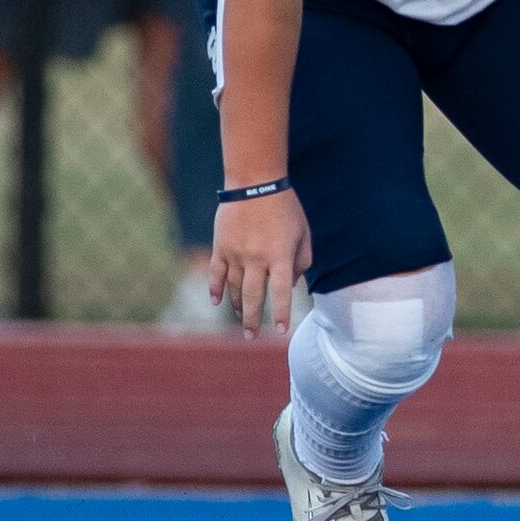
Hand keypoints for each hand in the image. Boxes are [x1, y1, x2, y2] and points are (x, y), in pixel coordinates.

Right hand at [211, 188, 312, 336]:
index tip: (280, 331)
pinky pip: (216, 274)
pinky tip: (217, 302)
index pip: (281, 292)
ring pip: (234, 288)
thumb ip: (301, 262)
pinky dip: (216, 289)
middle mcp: (256, 258)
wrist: (256, 184)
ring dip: (237, 306)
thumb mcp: (303, 234)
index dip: (281, 314)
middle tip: (251, 336)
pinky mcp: (220, 247)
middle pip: (253, 296)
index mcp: (280, 256)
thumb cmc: (286, 209)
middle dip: (252, 319)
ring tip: (241, 318)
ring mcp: (235, 253)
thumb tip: (290, 285)